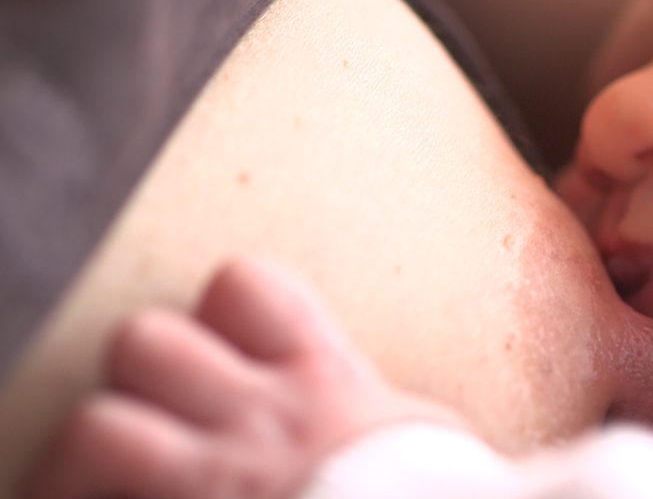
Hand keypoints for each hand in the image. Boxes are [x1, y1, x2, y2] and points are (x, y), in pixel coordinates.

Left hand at [26, 258, 463, 498]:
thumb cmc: (445, 494)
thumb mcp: (424, 439)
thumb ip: (374, 409)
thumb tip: (365, 405)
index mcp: (325, 386)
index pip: (245, 288)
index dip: (215, 312)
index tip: (220, 350)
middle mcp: (261, 420)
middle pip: (147, 341)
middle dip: (140, 379)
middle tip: (158, 420)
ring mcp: (218, 479)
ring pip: (99, 424)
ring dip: (98, 452)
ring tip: (110, 483)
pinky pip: (95, 496)